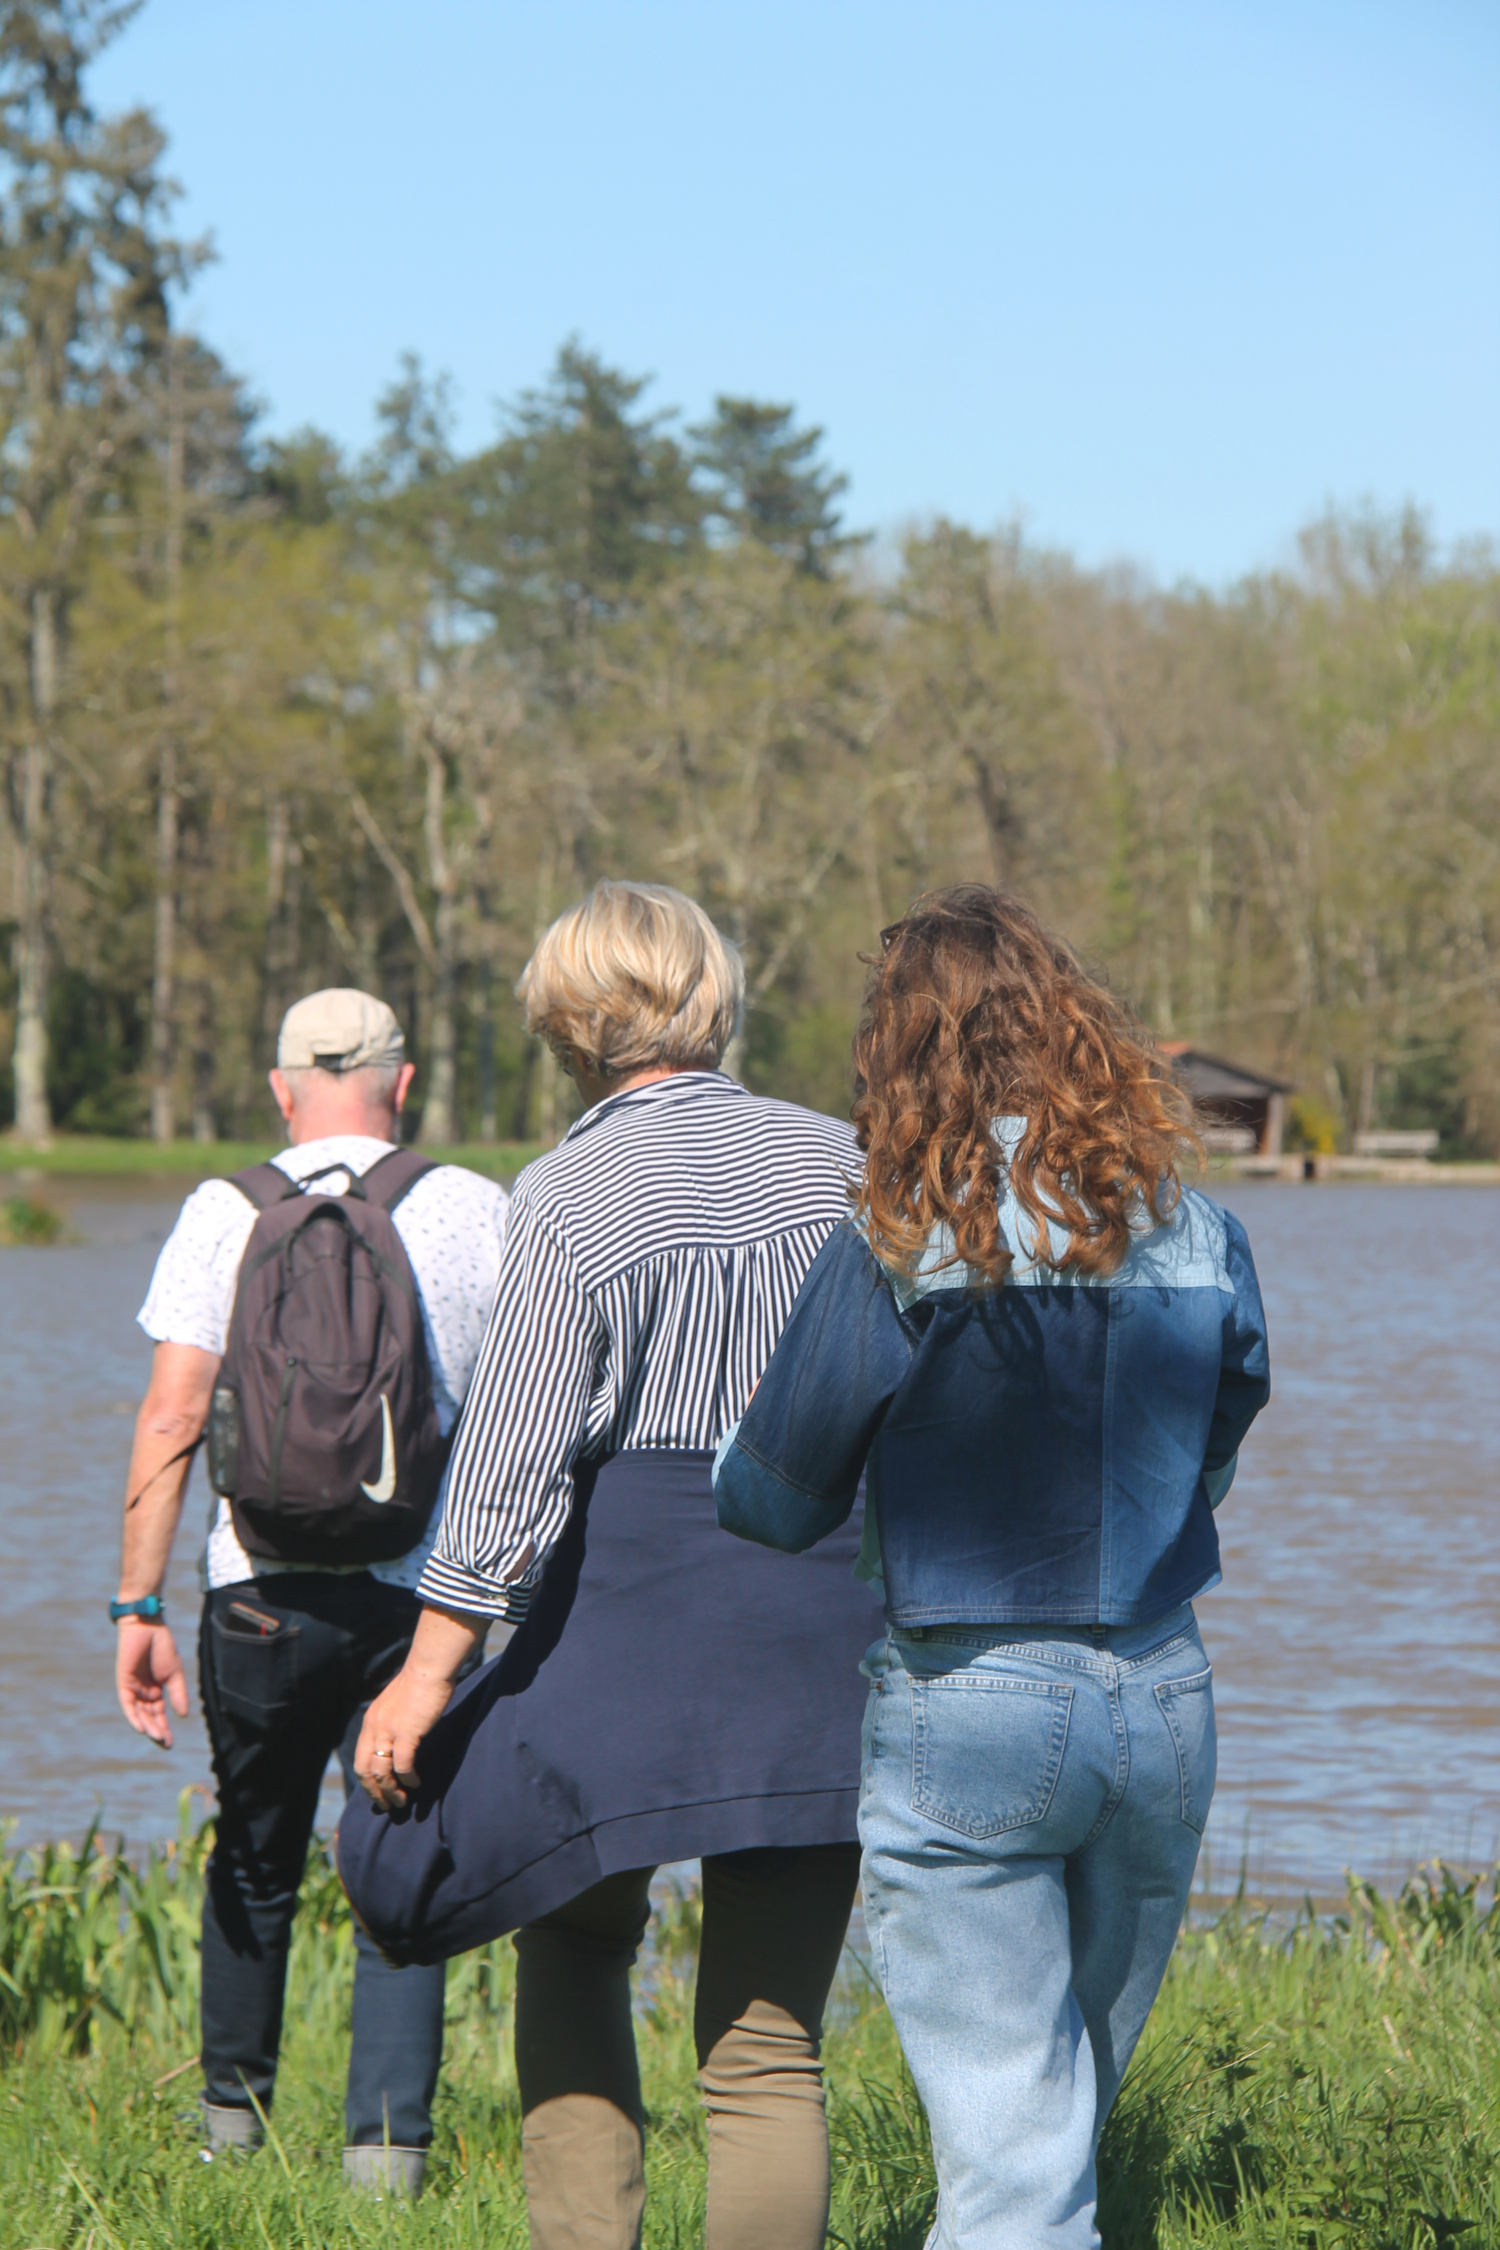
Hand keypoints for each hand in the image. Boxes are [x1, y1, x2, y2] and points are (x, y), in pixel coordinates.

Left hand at [116, 1619, 188, 1747]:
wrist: (147, 1626)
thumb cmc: (161, 1646)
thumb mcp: (175, 1672)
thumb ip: (178, 1693)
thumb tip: (183, 1716)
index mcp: (156, 1690)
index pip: (158, 1715)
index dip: (164, 1729)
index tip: (169, 1744)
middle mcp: (143, 1692)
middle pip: (149, 1717)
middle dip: (157, 1731)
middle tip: (165, 1745)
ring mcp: (133, 1688)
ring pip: (139, 1714)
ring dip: (147, 1727)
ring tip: (157, 1739)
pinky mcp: (124, 1683)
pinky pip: (127, 1704)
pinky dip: (133, 1717)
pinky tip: (141, 1728)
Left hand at [355, 1663, 456, 1812]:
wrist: (428, 1669)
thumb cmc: (419, 1684)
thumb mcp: (397, 1707)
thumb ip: (393, 1724)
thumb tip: (399, 1744)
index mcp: (371, 1722)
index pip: (361, 1760)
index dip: (367, 1781)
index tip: (378, 1793)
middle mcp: (374, 1728)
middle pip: (365, 1771)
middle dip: (375, 1792)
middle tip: (387, 1806)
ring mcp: (389, 1731)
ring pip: (382, 1772)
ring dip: (391, 1791)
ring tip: (402, 1801)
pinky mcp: (406, 1733)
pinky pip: (403, 1765)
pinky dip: (408, 1778)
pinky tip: (416, 1782)